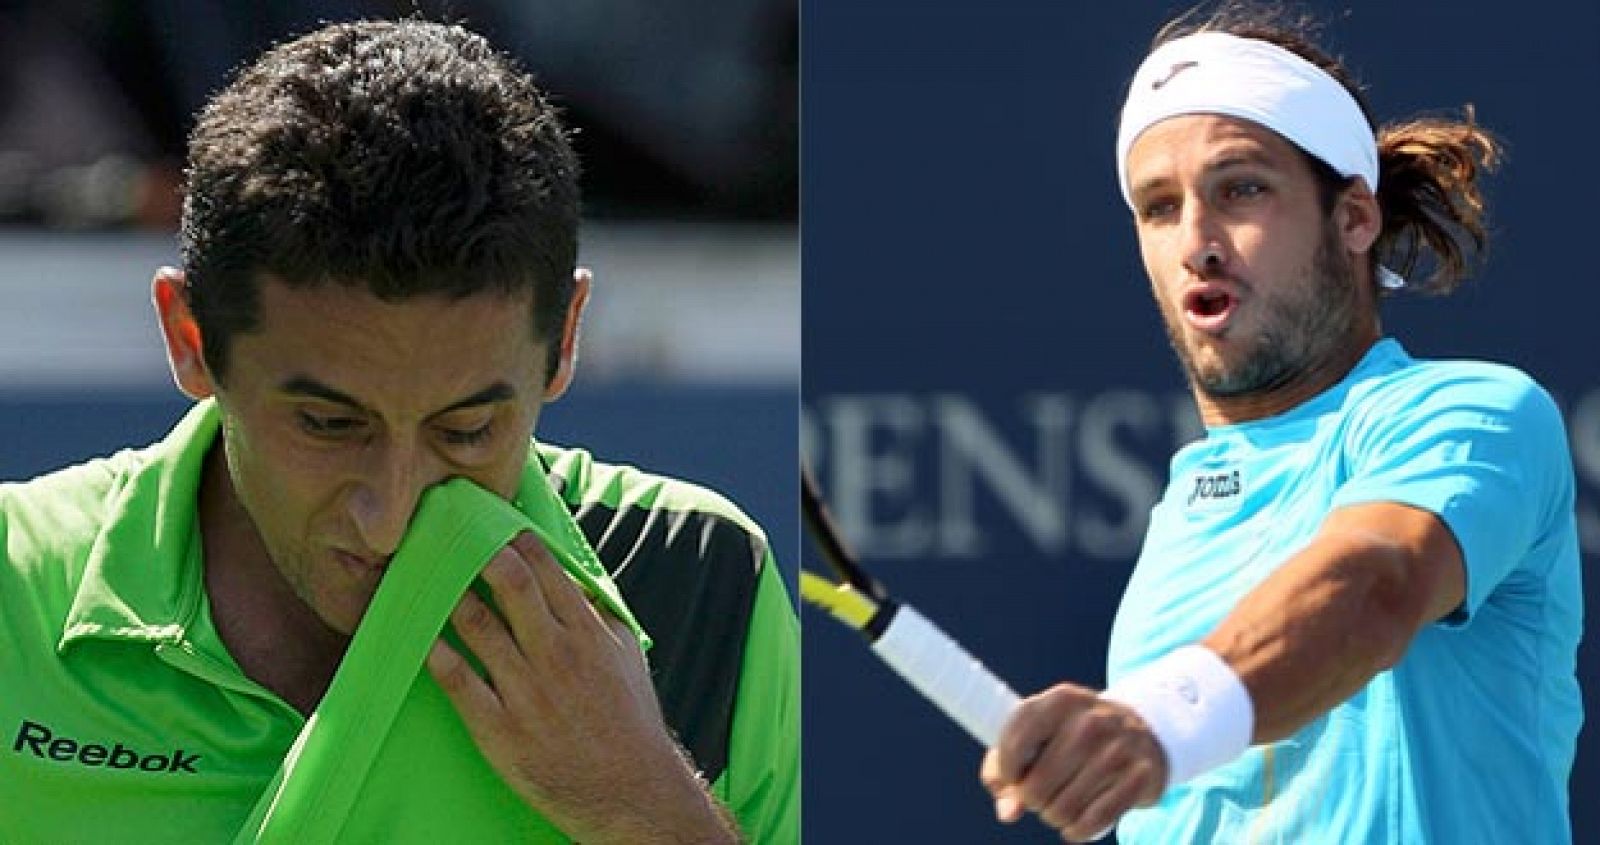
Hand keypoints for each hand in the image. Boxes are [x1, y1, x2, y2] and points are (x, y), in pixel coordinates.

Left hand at [426, 531, 737, 842]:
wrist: (629, 791)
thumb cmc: (628, 720)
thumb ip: (599, 614)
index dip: (517, 542)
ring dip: (452, 597)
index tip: (497, 528)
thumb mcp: (626, 656)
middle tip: (455, 538)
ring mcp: (526, 692)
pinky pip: (459, 681)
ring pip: (477, 626)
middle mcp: (556, 656)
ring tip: (432, 579)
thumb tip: (573, 577)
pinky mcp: (499, 729)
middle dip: (480, 554)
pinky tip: (425, 637)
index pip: (547, 571)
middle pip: (510, 586)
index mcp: (588, 634)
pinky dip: (438, 654)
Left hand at [980, 683, 1166, 841]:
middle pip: (1036, 787)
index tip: (1013, 778)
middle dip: (1031, 800)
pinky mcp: (1139, 777)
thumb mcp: (1040, 734)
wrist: (1142, 731)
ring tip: (1060, 805)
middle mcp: (1090, 721)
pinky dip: (1078, 831)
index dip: (1006, 772)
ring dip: (1054, 817)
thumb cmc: (1075, 736)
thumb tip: (1008, 811)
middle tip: (1041, 795)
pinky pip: (1094, 822)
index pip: (1014, 745)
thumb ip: (1008, 769)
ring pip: (1063, 809)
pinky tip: (1076, 825)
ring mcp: (1118, 749)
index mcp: (1060, 700)